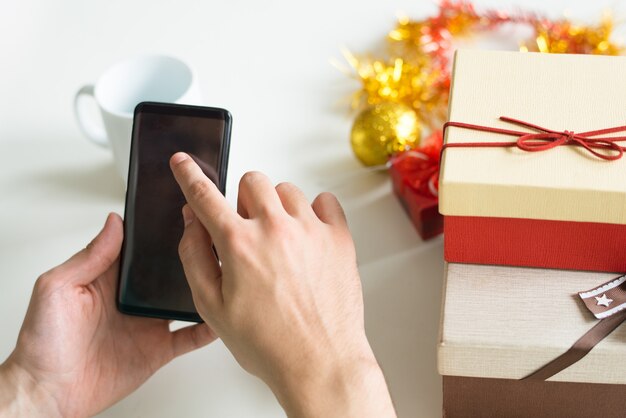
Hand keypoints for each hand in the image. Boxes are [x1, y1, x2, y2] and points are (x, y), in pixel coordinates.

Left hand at [0, 213, 215, 417]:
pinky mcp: (158, 349)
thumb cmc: (43, 344)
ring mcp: (147, 324)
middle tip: (210, 242)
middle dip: (190, 258)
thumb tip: (113, 223)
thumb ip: (88, 257)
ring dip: (203, 288)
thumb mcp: (57, 288)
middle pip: (168, 272)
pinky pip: (190, 337)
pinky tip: (219, 316)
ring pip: (184, 300)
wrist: (48, 394)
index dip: (159, 233)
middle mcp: (132, 299)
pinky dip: (207, 328)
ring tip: (221, 274)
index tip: (181, 219)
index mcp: (109, 279)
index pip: (141, 249)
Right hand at [170, 153, 395, 417]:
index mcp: (239, 244)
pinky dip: (314, 212)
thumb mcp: (212, 307)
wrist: (320, 363)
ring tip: (280, 241)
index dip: (188, 175)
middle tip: (248, 229)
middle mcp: (276, 228)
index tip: (183, 163)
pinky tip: (308, 236)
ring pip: (288, 190)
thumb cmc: (269, 343)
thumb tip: (191, 222)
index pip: (205, 196)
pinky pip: (326, 201)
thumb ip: (195, 256)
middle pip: (253, 181)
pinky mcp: (339, 238)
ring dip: (278, 208)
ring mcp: (311, 230)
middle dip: (244, 201)